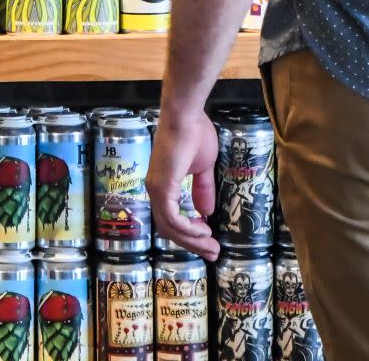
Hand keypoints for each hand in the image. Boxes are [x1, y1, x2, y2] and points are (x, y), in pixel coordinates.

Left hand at [149, 101, 220, 260]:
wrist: (186, 116)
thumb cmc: (194, 134)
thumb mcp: (203, 168)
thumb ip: (202, 190)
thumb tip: (206, 212)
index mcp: (163, 185)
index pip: (171, 219)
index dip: (189, 234)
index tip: (209, 239)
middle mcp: (155, 190)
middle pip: (169, 229)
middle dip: (193, 244)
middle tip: (213, 253)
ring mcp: (156, 189)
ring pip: (170, 228)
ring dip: (192, 240)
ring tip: (212, 246)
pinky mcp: (162, 187)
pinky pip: (172, 218)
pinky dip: (188, 228)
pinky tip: (203, 230)